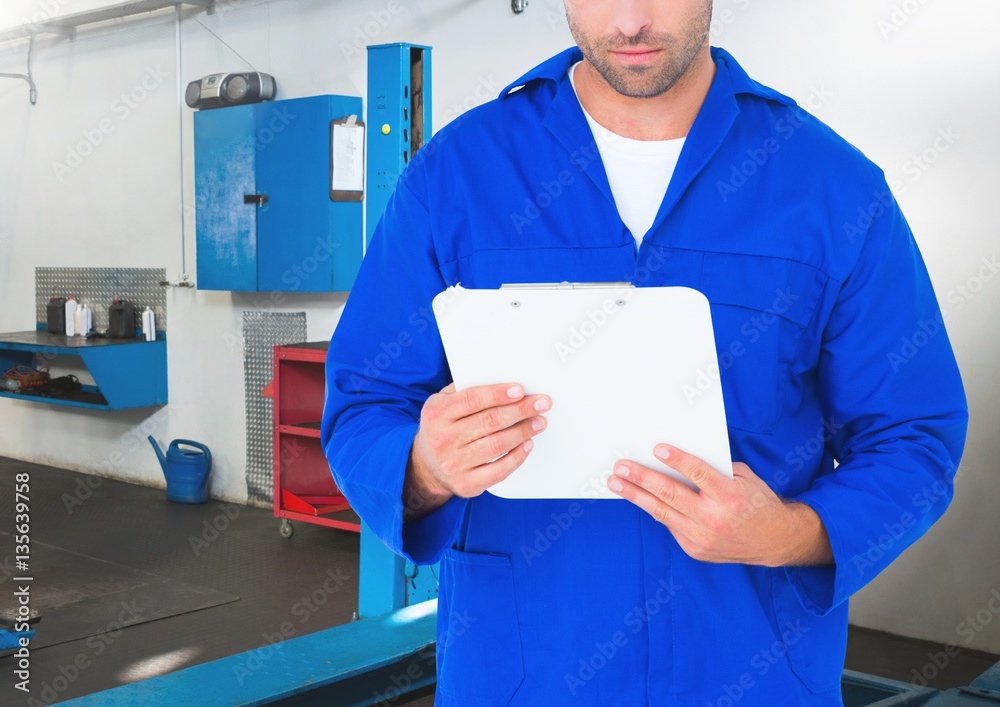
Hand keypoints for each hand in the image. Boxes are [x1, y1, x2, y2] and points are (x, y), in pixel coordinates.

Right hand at [403, 382, 550, 519]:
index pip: (472, 400)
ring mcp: (454, 464)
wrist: (425, 466)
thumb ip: (464, 390)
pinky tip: (527, 444)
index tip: (520, 390)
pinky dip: (518, 457)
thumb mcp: (441, 404)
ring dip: (523, 432)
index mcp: (436, 414)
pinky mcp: (467, 484)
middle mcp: (443, 440)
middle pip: (489, 421)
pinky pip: (499, 470)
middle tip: (540, 404)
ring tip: (538, 422)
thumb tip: (503, 384)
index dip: (499, 394)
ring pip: (497, 445)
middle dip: (520, 410)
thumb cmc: (441, 428)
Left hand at [608, 444, 832, 566]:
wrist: (774, 541)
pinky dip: (654, 509)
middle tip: (621, 466)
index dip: (677, 460)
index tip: (657, 449)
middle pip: (670, 493)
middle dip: (641, 478)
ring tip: (616, 483)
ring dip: (635, 495)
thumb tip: (679, 458)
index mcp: (729, 495)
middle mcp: (714, 518)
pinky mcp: (695, 549)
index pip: (698, 474)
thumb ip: (715, 469)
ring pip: (661, 512)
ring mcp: (702, 537)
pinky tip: (639, 497)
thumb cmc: (757, 501)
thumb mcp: (744, 478)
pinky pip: (670, 524)